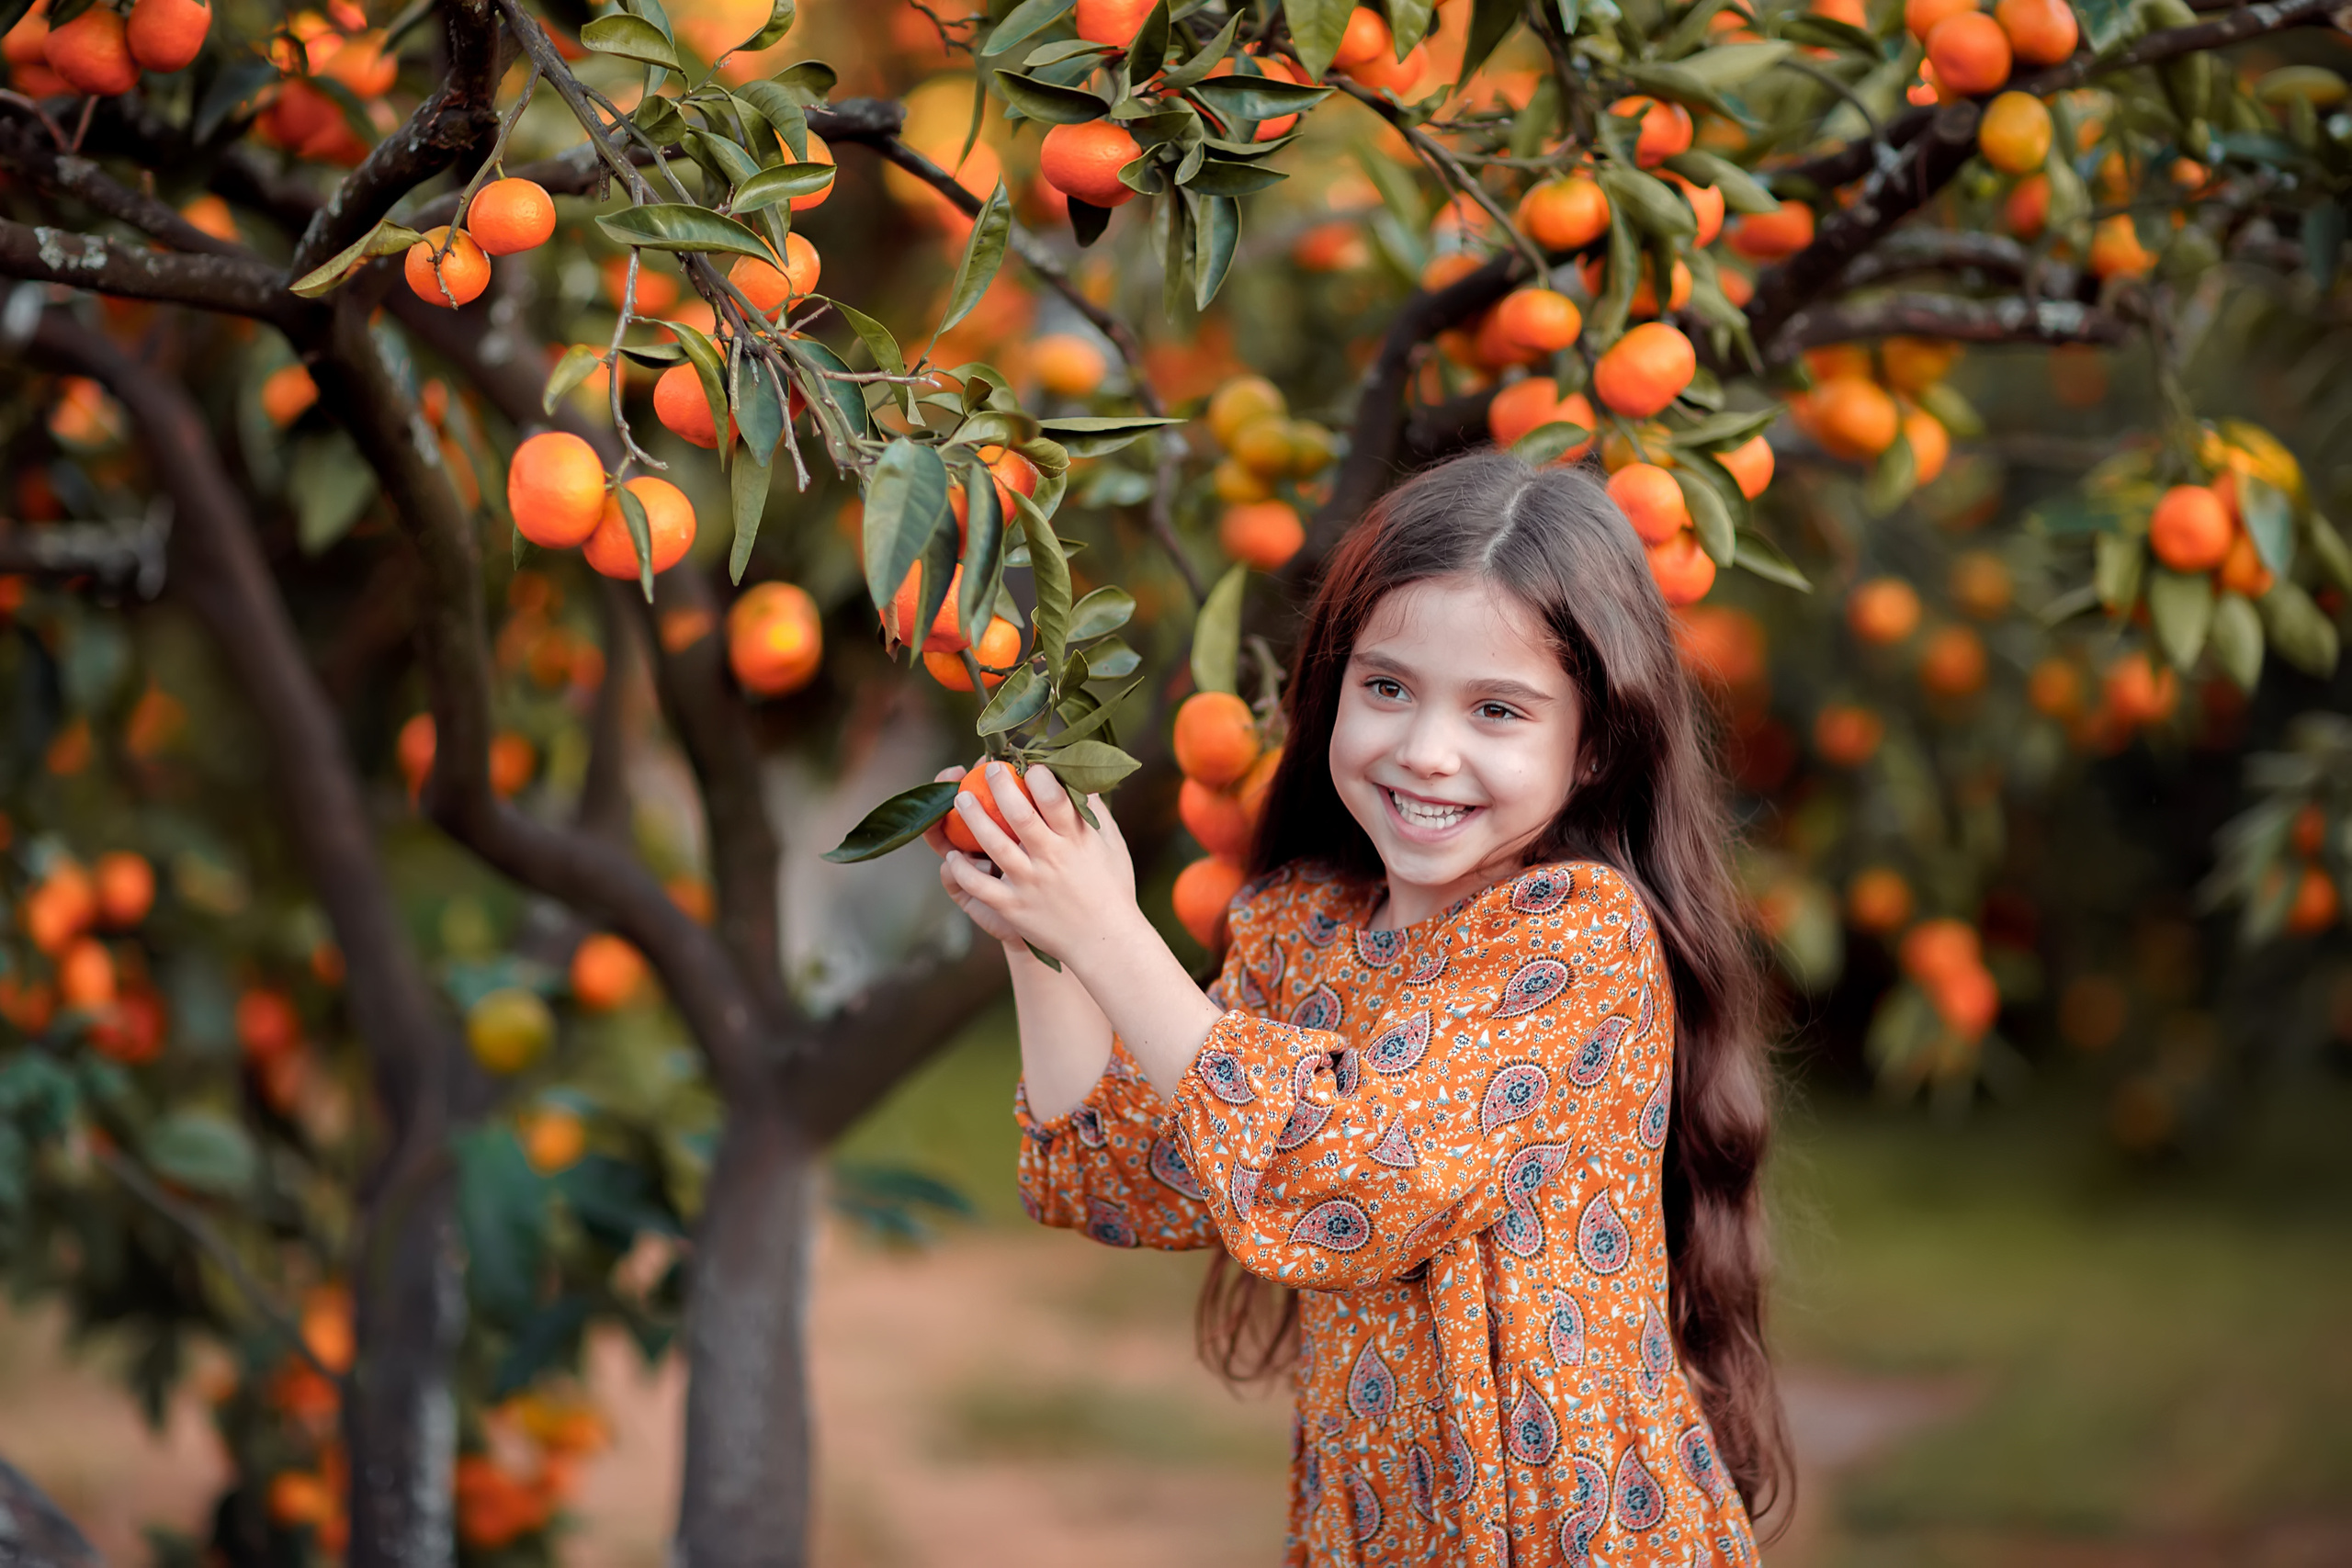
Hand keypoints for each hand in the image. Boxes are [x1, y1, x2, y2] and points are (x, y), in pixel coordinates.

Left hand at [938, 761, 1144, 970]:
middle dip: (999, 785)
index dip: (1038, 776)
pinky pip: (979, 885)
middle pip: (1019, 814)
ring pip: (993, 843)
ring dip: (973, 817)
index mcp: (1077, 841)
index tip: (1028, 765)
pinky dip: (961, 869)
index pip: (1055, 799)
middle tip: (987, 769)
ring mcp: (1030, 883)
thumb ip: (1095, 810)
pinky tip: (953, 856)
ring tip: (960, 798)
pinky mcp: (1013, 908)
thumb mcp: (1112, 844)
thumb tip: (1078, 775)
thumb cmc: (1112, 888)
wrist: (1105, 943)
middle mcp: (1052, 859)